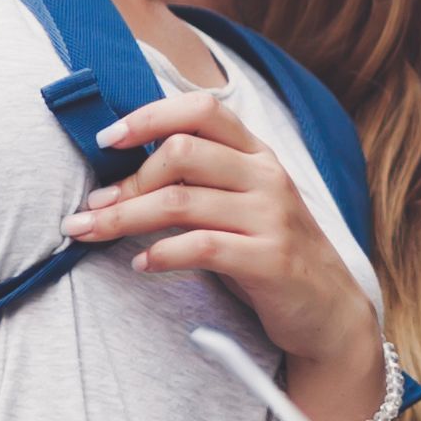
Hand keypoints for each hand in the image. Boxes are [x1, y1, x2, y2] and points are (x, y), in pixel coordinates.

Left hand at [73, 87, 387, 405]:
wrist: (329, 310)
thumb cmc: (269, 253)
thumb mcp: (243, 204)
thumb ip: (201, 181)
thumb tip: (124, 172)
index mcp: (257, 154)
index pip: (202, 110)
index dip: (149, 117)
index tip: (106, 140)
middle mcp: (267, 176)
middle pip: (182, 153)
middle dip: (126, 180)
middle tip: (92, 205)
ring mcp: (271, 217)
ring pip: (180, 202)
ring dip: (123, 217)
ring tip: (91, 231)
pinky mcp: (269, 260)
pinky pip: (201, 247)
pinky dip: (161, 254)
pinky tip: (141, 265)